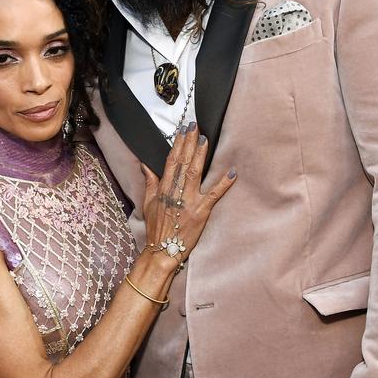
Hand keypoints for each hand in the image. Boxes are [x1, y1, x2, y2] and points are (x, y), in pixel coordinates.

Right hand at [140, 123, 235, 271]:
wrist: (162, 250)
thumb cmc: (156, 228)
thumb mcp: (148, 204)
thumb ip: (149, 182)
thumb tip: (145, 165)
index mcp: (164, 189)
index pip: (171, 161)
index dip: (178, 144)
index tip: (183, 130)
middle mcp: (176, 192)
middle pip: (183, 162)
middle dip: (189, 143)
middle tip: (195, 126)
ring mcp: (189, 201)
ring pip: (195, 173)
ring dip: (200, 155)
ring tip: (205, 139)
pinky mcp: (201, 212)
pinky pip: (214, 195)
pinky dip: (224, 183)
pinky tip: (232, 171)